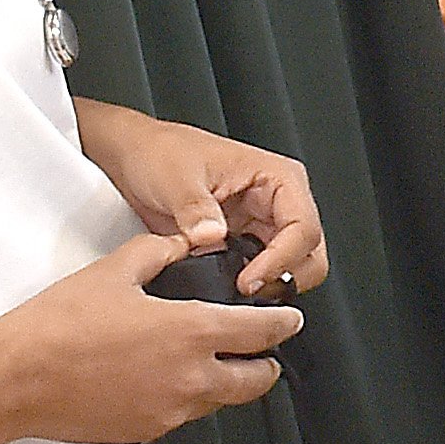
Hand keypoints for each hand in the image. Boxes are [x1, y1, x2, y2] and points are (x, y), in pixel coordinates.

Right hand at [0, 234, 304, 443]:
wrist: (14, 379)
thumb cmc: (57, 327)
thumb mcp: (115, 270)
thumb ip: (160, 252)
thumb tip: (182, 244)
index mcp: (190, 332)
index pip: (263, 332)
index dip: (283, 324)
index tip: (290, 320)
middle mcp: (189, 377)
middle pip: (257, 380)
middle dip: (266, 364)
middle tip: (263, 351)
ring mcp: (170, 411)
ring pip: (221, 401)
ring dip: (225, 382)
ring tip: (210, 361)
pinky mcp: (147, 432)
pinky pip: (183, 416)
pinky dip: (187, 398)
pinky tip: (165, 379)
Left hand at [79, 103, 328, 295]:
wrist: (135, 158)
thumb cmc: (161, 153)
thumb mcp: (177, 178)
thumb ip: (196, 208)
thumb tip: (214, 235)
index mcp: (278, 178)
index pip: (304, 228)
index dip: (282, 260)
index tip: (248, 280)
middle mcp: (278, 202)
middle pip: (309, 253)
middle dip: (284, 277)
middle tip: (247, 290)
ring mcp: (262, 224)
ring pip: (292, 267)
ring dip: (268, 284)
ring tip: (233, 290)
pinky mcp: (244, 243)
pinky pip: (262, 271)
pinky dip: (250, 285)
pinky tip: (224, 286)